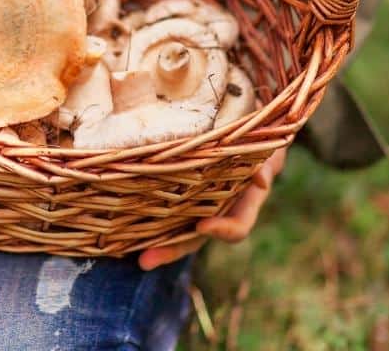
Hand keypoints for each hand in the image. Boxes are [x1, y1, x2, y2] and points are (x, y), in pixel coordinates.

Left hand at [137, 146, 287, 270]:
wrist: (245, 127)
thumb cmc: (258, 133)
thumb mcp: (267, 145)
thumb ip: (266, 161)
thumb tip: (261, 180)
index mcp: (246, 200)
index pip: (237, 225)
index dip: (222, 230)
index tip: (202, 226)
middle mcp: (220, 207)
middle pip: (196, 238)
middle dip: (172, 250)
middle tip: (145, 260)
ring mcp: (198, 202)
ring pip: (176, 229)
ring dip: (155, 243)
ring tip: (133, 254)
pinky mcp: (178, 190)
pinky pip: (162, 208)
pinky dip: (144, 218)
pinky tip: (122, 225)